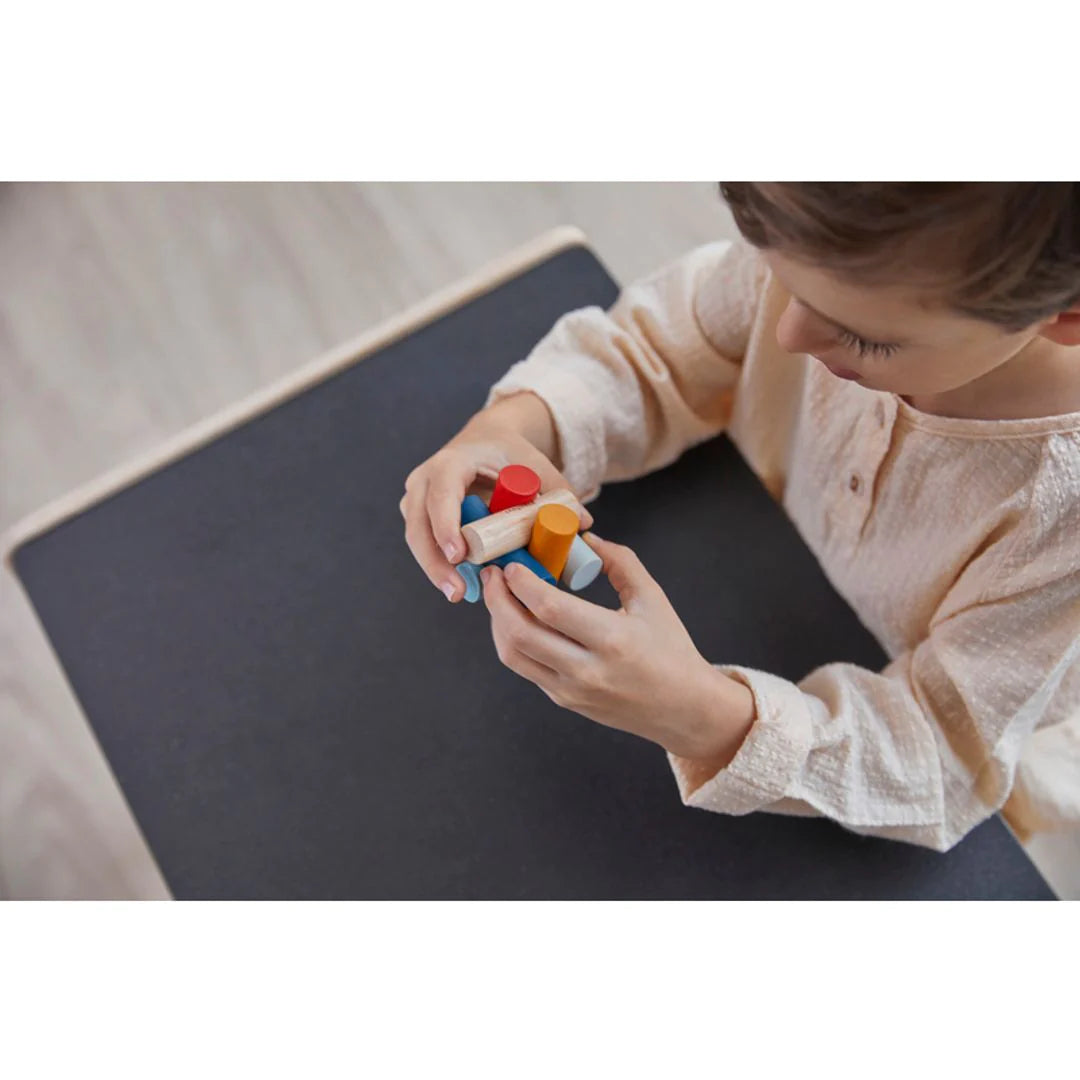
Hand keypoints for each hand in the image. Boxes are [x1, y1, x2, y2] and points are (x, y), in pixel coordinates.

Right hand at [400, 393, 593, 602]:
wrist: (485, 442)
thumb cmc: (509, 454)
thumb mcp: (534, 465)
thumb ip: (558, 492)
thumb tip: (583, 524)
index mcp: (451, 463)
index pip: (441, 496)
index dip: (446, 526)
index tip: (459, 555)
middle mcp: (425, 480)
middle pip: (419, 526)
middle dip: (436, 562)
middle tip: (458, 592)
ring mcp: (417, 500)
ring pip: (418, 540)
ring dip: (436, 571)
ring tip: (459, 595)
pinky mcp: (419, 517)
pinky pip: (424, 545)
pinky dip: (440, 566)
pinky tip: (459, 587)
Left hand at [480, 533, 755, 762]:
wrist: (682, 708)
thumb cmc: (671, 650)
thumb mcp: (652, 599)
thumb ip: (620, 562)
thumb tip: (586, 538)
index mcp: (613, 640)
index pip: (551, 609)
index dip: (522, 583)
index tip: (512, 563)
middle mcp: (587, 669)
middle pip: (520, 633)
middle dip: (497, 599)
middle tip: (493, 573)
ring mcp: (572, 690)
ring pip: (513, 655)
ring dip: (497, 621)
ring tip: (498, 594)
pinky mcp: (564, 700)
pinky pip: (525, 668)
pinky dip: (512, 640)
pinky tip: (515, 618)